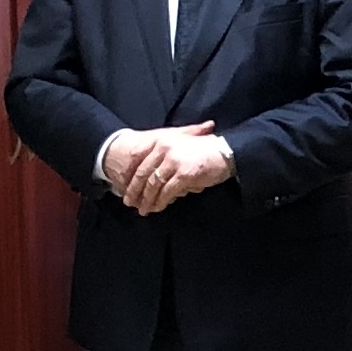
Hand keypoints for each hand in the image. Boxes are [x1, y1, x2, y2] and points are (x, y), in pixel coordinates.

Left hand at [109, 123, 231, 213]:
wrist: (226, 151)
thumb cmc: (205, 150)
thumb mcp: (181, 145)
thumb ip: (166, 156)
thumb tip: (154, 174)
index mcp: (162, 141)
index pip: (140, 160)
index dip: (131, 177)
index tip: (126, 189)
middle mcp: (164, 149)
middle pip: (143, 174)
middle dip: (135, 191)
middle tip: (130, 203)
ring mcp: (173, 161)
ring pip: (153, 184)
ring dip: (147, 200)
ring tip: (144, 209)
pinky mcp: (184, 173)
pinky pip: (167, 191)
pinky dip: (161, 202)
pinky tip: (158, 208)